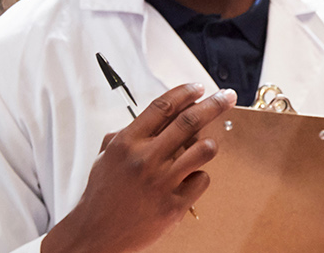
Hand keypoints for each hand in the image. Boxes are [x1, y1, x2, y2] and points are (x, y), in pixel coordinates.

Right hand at [41, 84, 235, 252]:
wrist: (95, 234)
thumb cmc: (102, 196)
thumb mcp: (106, 157)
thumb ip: (128, 134)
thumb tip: (157, 117)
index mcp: (127, 143)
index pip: (163, 106)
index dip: (185, 92)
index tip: (199, 87)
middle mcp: (145, 159)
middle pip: (189, 121)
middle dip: (214, 104)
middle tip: (228, 97)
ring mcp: (161, 182)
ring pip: (204, 149)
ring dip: (210, 143)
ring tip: (207, 144)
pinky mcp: (174, 205)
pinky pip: (202, 180)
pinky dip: (199, 177)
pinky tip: (187, 181)